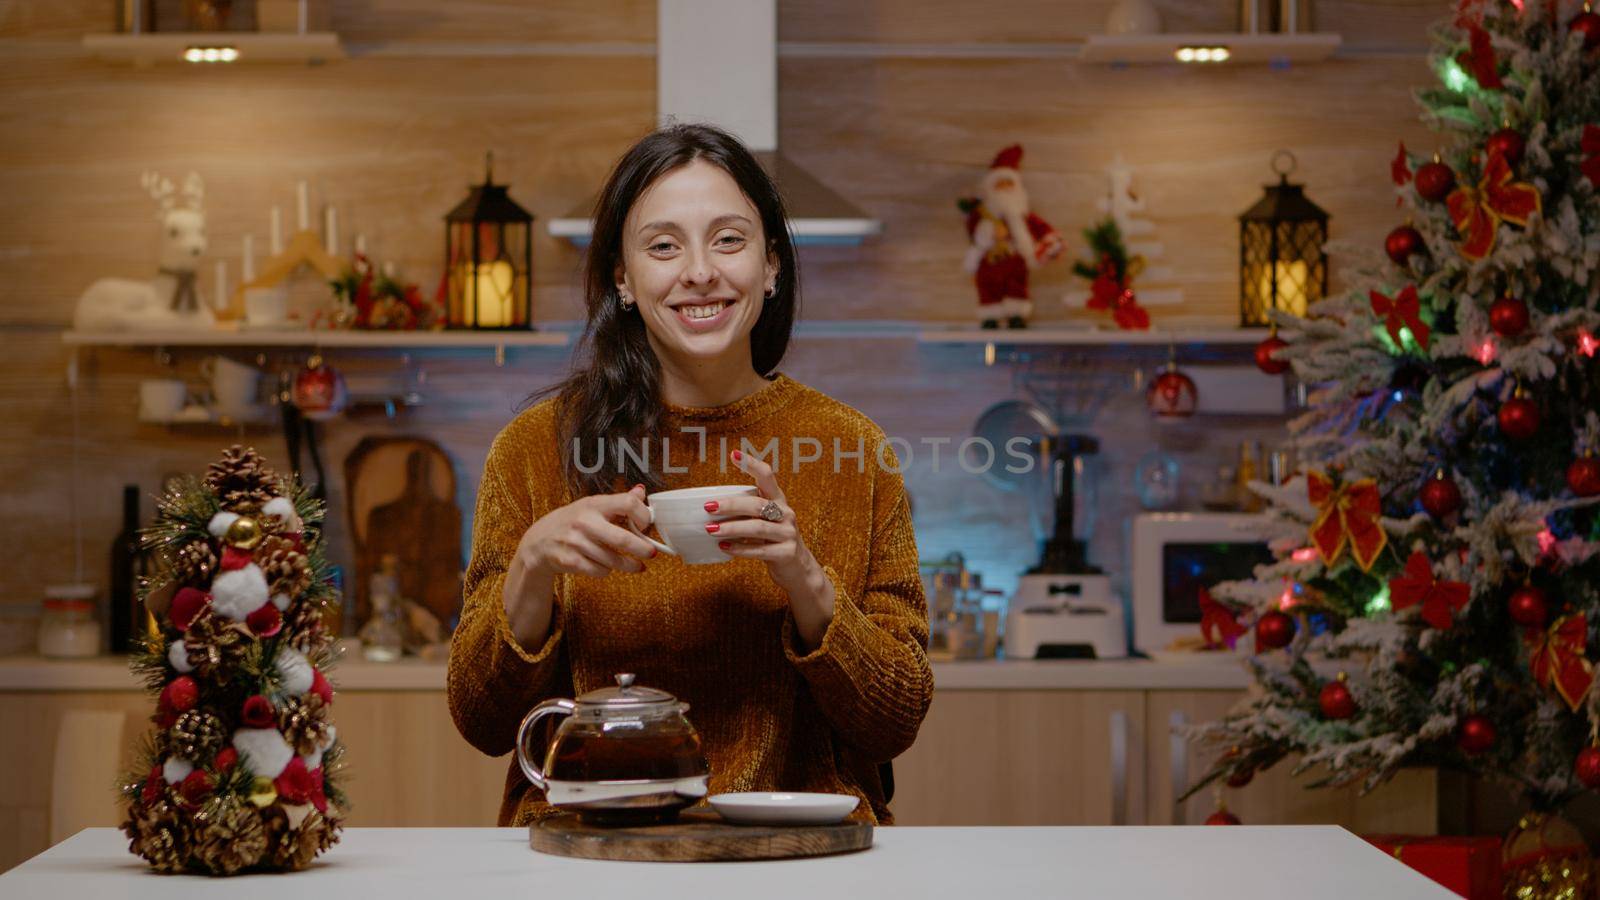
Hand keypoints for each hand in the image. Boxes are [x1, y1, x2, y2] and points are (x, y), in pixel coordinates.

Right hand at [501, 485, 657, 650]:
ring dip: (627, 565)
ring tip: (635, 565)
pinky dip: (606, 571)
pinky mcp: (570, 561)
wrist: (538, 542)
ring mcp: (575, 542)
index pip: (627, 504)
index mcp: (593, 504)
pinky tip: (605, 566)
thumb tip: (641, 492)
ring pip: (613, 560)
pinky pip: (600, 571)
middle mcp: (584, 522)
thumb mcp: (592, 506)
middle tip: (651, 553)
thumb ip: (617, 501)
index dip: (643, 515)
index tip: (646, 524)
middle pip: (622, 538)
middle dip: (642, 549)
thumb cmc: (571, 522)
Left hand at [710, 450, 834, 647]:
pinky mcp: (786, 553)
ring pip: (757, 527)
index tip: (734, 455)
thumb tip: (711, 506)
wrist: (798, 568)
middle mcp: (786, 513)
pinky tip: (725, 548)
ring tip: (711, 530)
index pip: (767, 476)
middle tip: (709, 507)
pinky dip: (740, 549)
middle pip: (757, 504)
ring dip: (732, 528)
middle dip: (731, 505)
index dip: (752, 464)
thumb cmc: (773, 540)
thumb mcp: (765, 520)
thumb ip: (747, 511)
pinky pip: (760, 550)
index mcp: (778, 500)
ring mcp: (788, 533)